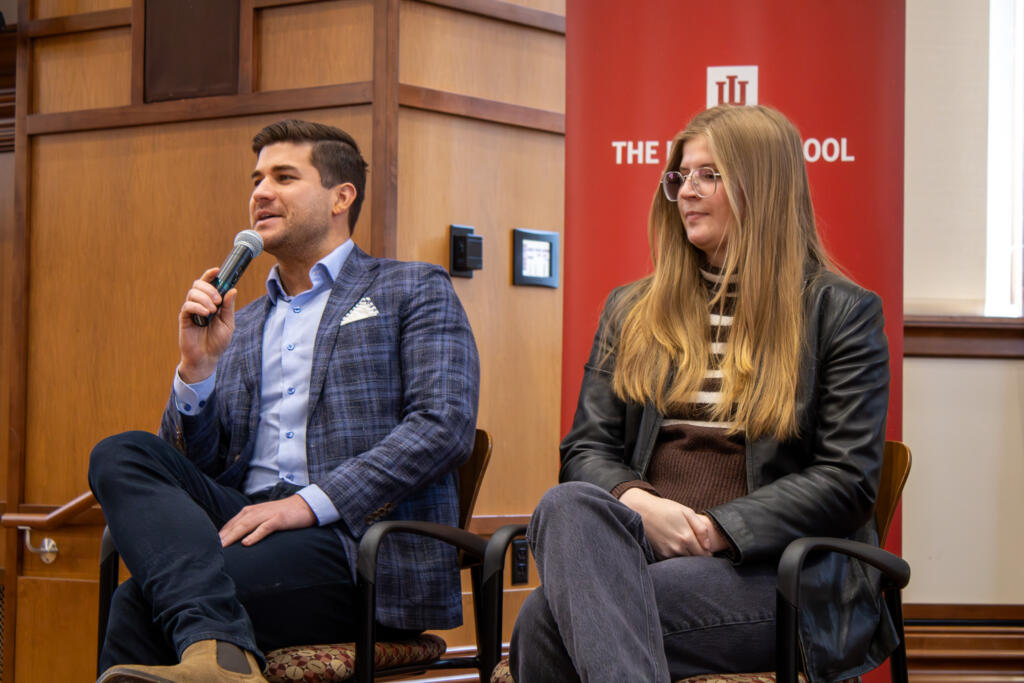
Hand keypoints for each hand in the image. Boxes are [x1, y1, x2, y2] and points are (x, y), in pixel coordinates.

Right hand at [178, 267, 236, 382]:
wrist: (207, 357)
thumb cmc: (217, 342)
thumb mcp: (228, 323)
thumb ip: (229, 307)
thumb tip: (232, 290)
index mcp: (211, 303)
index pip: (208, 284)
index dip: (211, 275)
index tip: (217, 270)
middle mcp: (200, 304)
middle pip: (198, 284)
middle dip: (209, 288)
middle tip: (218, 300)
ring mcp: (191, 310)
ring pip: (192, 293)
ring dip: (204, 298)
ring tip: (212, 311)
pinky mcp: (184, 318)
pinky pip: (187, 305)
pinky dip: (198, 307)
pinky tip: (205, 314)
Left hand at [219, 495, 316, 546]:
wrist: (305, 505)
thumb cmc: (282, 514)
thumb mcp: (263, 518)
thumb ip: (250, 526)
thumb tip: (236, 541)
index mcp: (250, 512)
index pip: (230, 524)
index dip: (220, 535)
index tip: (209, 547)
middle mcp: (256, 511)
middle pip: (235, 525)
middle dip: (222, 537)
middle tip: (210, 549)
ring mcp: (267, 515)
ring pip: (246, 525)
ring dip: (233, 536)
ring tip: (223, 547)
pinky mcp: (278, 519)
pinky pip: (265, 528)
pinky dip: (255, 535)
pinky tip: (246, 543)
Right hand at [619, 488, 716, 559]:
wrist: (641, 510)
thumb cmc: (665, 509)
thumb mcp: (686, 511)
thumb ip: (701, 529)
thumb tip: (708, 545)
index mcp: (686, 537)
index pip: (704, 555)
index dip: (707, 553)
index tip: (706, 548)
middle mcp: (677, 548)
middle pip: (695, 560)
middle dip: (698, 556)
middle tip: (697, 547)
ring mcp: (667, 553)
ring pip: (684, 561)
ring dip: (687, 557)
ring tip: (684, 546)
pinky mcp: (659, 555)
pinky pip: (673, 561)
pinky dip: (676, 557)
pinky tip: (674, 546)